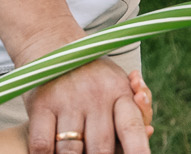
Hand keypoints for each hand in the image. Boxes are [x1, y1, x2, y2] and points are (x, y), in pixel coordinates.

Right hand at [24, 56, 151, 153]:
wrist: (55, 47)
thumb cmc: (94, 78)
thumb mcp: (119, 87)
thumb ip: (136, 113)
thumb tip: (149, 132)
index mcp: (120, 92)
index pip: (131, 126)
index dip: (137, 148)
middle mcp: (95, 95)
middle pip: (100, 148)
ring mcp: (67, 100)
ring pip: (70, 151)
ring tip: (76, 151)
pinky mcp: (41, 104)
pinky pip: (42, 145)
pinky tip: (50, 151)